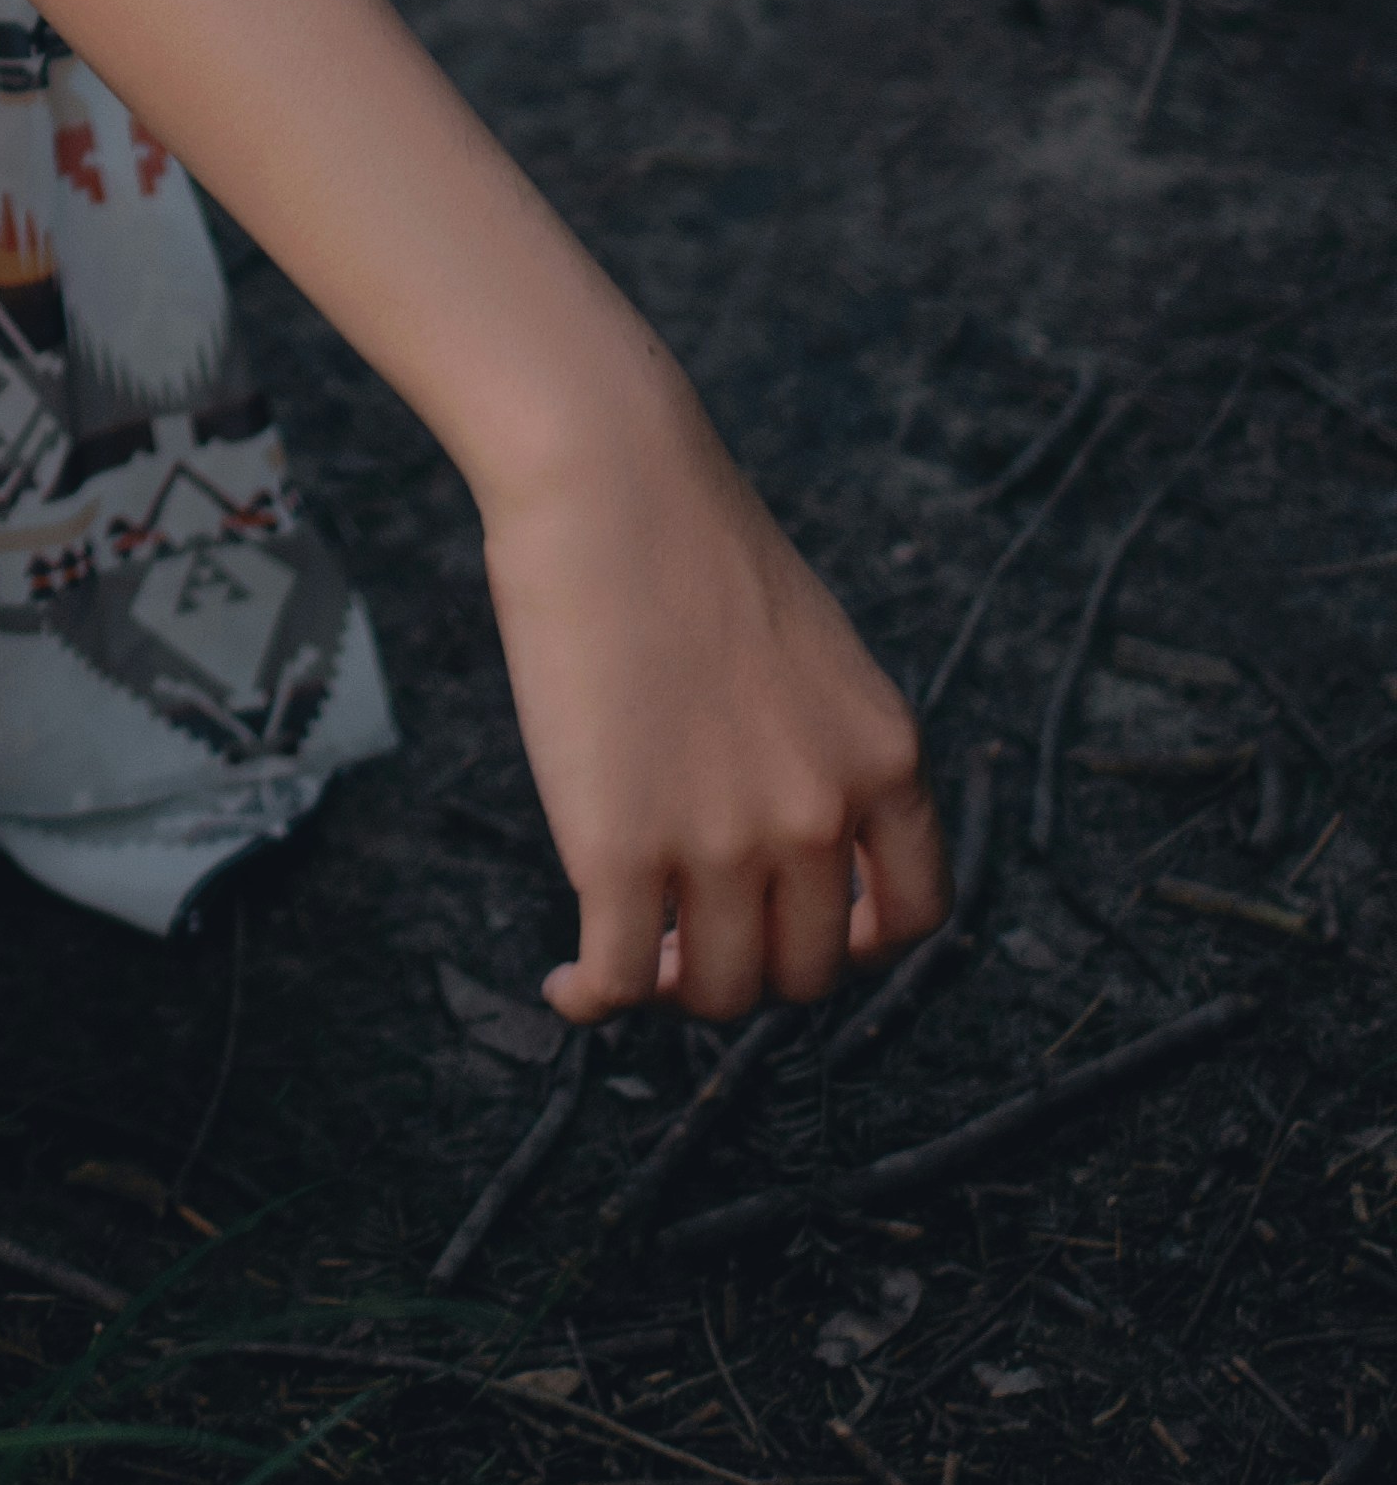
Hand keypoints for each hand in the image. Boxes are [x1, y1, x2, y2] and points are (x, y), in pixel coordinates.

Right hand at [480, 372, 946, 1022]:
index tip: (799, 934)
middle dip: (747, 969)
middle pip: (806, 972)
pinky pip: (618, 980)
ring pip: (716, 990)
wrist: (610, 484)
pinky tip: (569, 985)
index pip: (916, 919)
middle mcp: (821, 815)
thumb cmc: (687, 547)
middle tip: (684, 938)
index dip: (858, 949)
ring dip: (669, 990)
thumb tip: (774, 835)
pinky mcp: (621, 849)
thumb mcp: (813, 654)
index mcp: (885, 758)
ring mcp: (723, 841)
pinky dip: (594, 1000)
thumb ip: (820, 748)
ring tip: (623, 959)